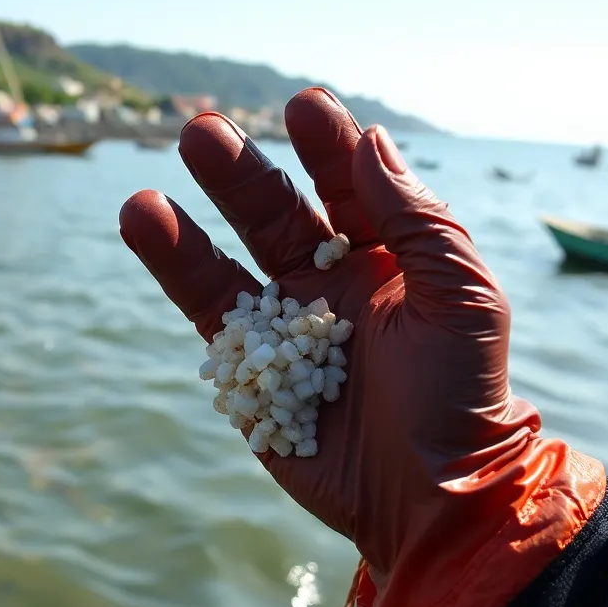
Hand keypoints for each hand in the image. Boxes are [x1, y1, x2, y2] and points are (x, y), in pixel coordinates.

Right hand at [119, 89, 605, 606]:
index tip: (303, 106)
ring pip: (227, 264)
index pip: (350, 188)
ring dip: (186, 230)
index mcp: (386, 262)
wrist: (433, 499)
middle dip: (240, 175)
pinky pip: (210, 320)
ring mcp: (285, 329)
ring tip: (143, 197)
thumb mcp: (464, 299)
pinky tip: (147, 236)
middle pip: (276, 215)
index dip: (327, 147)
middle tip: (199, 130)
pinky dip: (178, 278)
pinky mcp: (251, 375)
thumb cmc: (460, 397)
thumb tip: (370, 144)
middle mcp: (329, 285)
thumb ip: (417, 222)